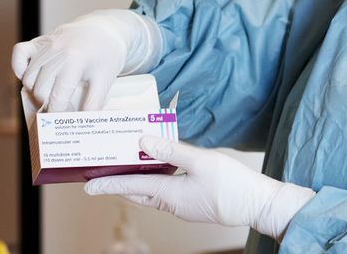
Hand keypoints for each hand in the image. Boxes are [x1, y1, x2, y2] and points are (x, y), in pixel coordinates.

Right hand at [11, 9, 160, 111]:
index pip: (57, 96)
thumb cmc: (106, 56)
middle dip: (47, 103)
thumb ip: (94, 103)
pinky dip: (19, 68)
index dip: (57, 113)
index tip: (61, 121)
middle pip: (40, 89)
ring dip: (35, 90)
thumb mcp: (105, 80)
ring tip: (50, 95)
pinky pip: (19, 53)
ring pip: (29, 77)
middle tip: (59, 108)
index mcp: (75, 61)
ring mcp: (46, 45)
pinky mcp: (40, 40)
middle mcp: (57, 52)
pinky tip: (32, 78)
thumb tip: (83, 124)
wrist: (105, 30)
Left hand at [85, 136, 315, 241]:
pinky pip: (165, 193)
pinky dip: (155, 182)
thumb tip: (143, 141)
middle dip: (118, 184)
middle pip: (138, 193)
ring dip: (137, 182)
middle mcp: (172, 204)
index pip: (132, 187)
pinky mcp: (193, 203)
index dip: (109, 183)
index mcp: (170, 195)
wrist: (258, 205)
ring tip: (125, 167)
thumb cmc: (233, 185)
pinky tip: (159, 169)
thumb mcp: (202, 161)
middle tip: (100, 175)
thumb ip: (172, 150)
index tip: (88, 185)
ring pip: (151, 194)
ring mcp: (183, 206)